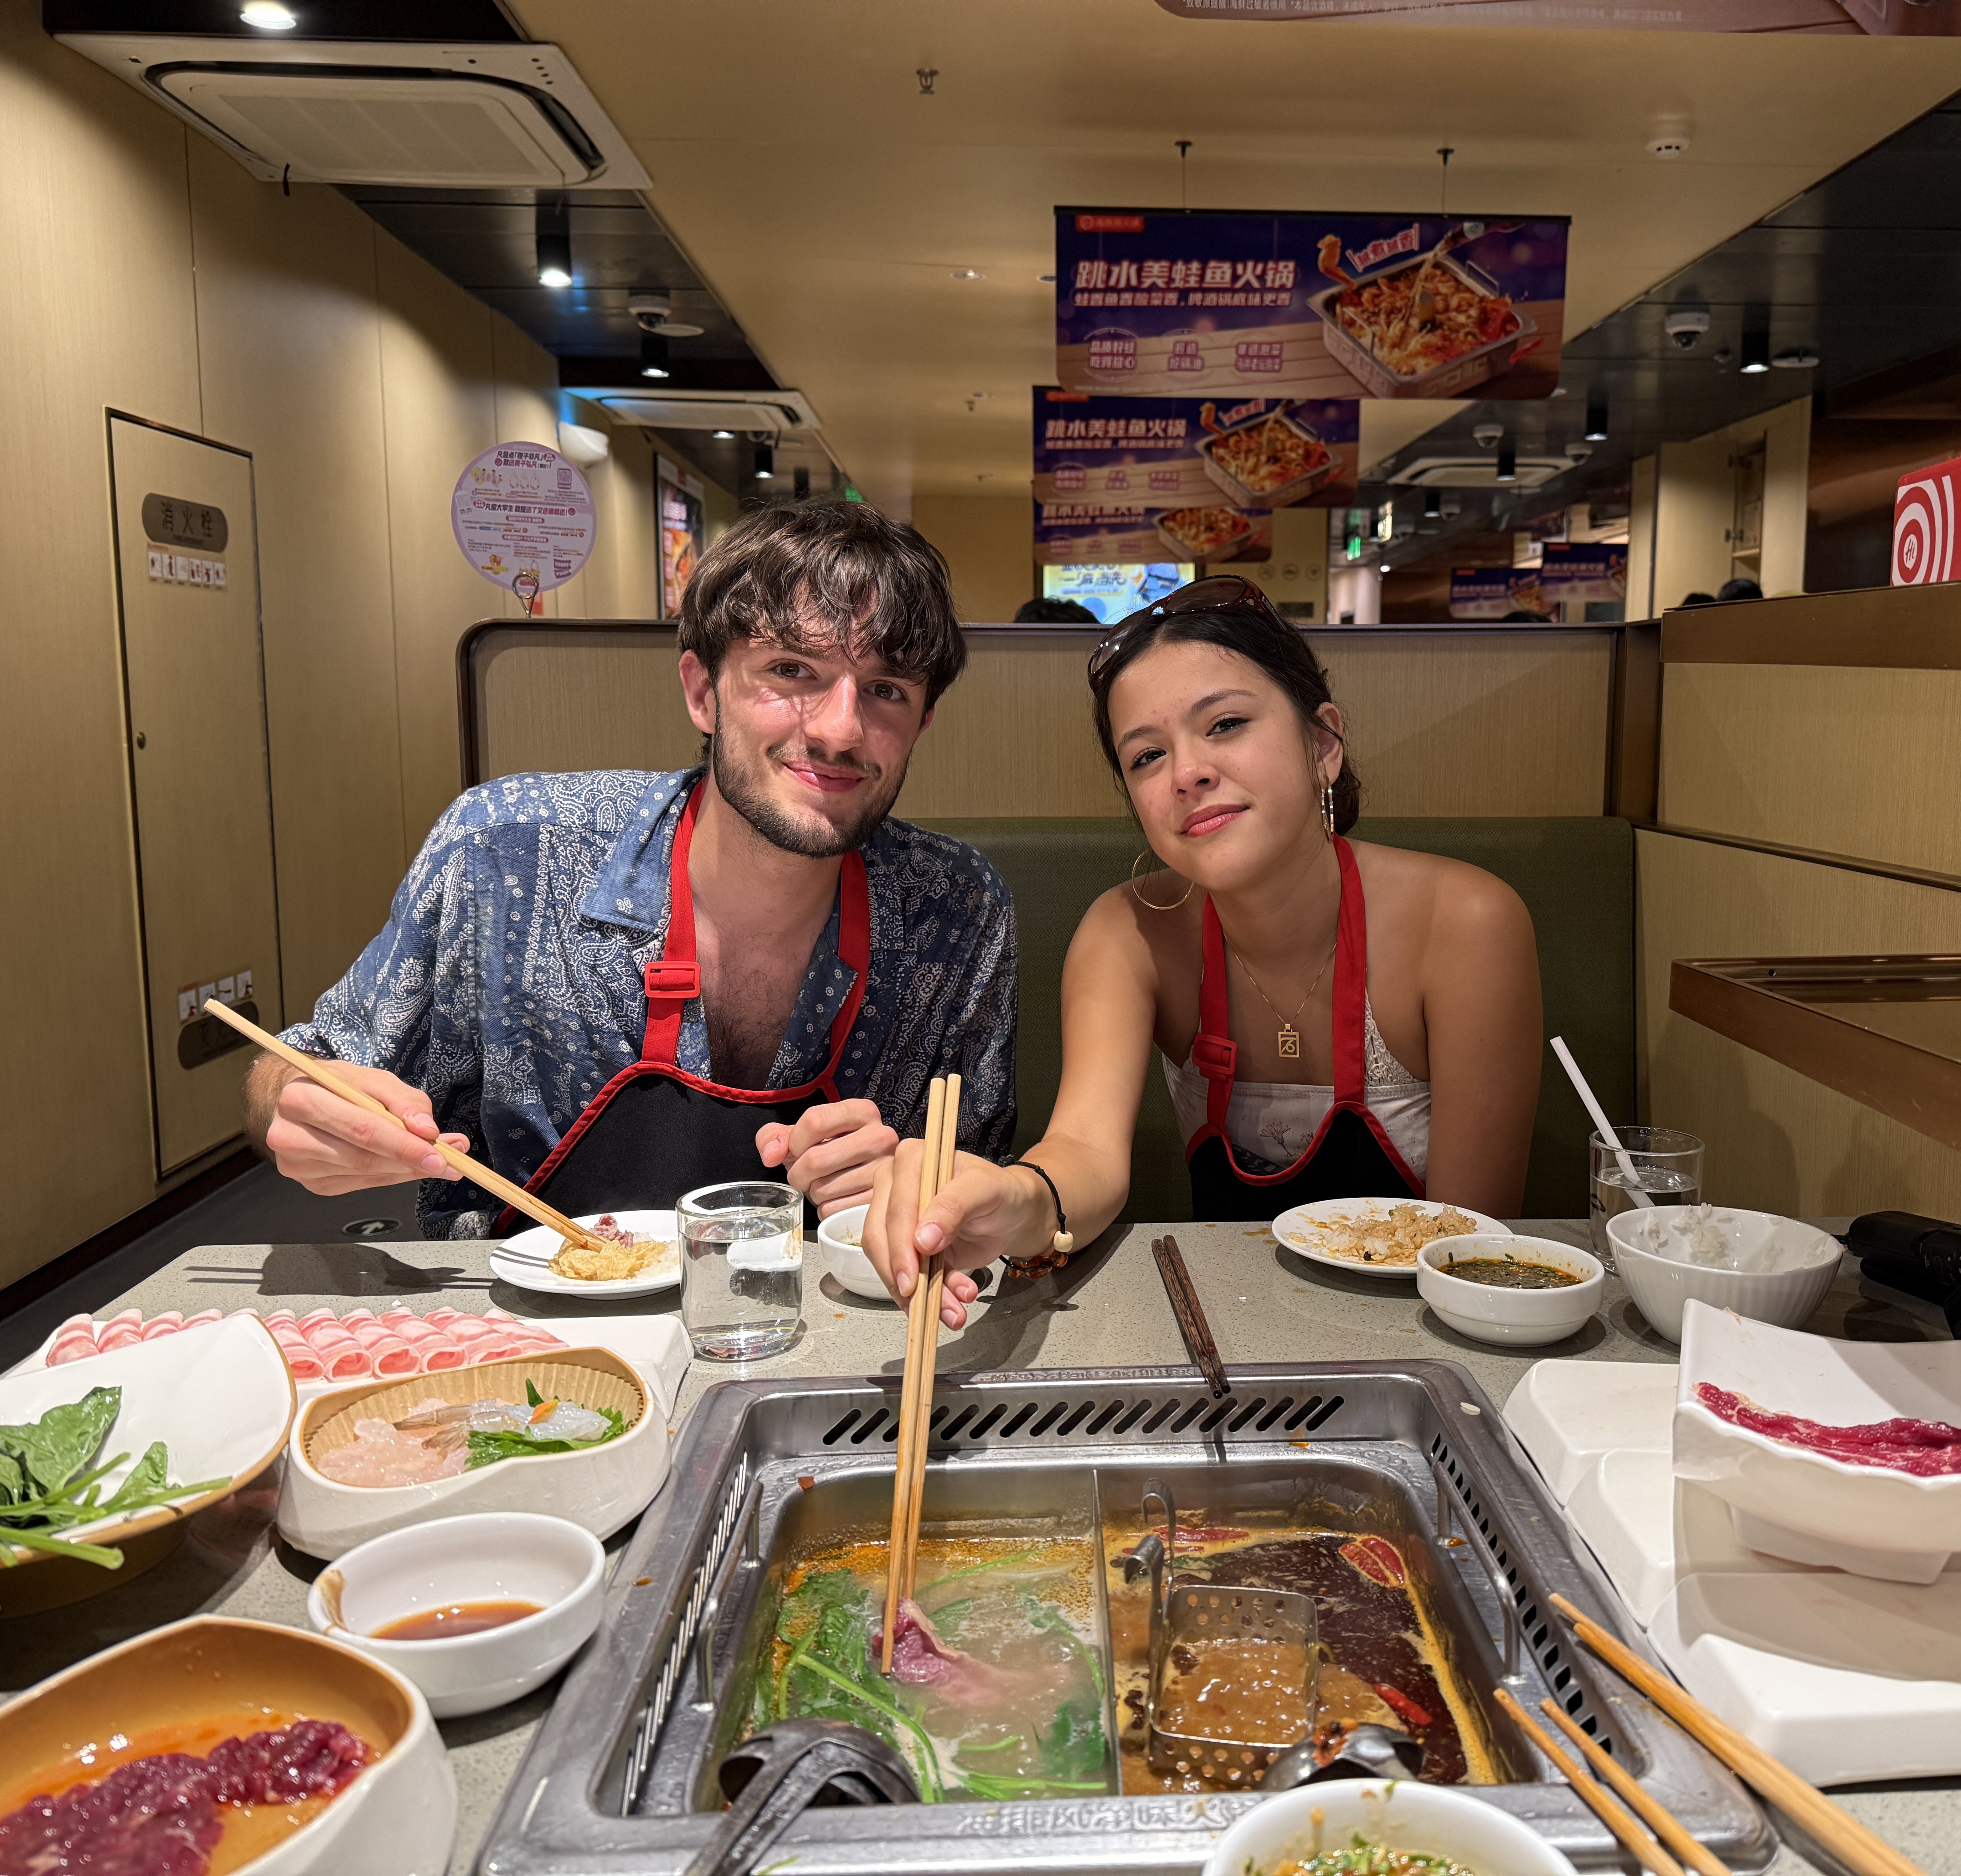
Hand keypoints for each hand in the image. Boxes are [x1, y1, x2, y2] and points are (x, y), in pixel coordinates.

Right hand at [262, 1060, 470, 1193]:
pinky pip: (360, 1184)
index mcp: (301, 1100)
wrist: (296, 1097)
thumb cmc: (336, 1085)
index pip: (362, 1129)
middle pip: (362, 1157)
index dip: (404, 1145)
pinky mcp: (310, 1183)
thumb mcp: (372, 1078)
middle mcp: (290, 1136)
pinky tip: (408, 1167)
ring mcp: (297, 1166)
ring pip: (363, 1174)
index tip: (440, 1153)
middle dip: (412, 1161)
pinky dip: (390, 1176)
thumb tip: (427, 1131)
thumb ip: (404, 1101)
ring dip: (406, 1170)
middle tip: (451, 1160)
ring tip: (439, 1161)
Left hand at [755, 1099, 897, 1216]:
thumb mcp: (800, 1136)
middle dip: (798, 1173)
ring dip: (812, 1192)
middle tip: (805, 1175)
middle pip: (816, 1159)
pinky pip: (833, 1210)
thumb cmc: (828, 1152)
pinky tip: (835, 1198)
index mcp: (862, 1111)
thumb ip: (775, 1136)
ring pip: (823, 1188)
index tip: (797, 1149)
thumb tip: (771, 1154)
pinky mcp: (880, 1200)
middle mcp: (881, 1136)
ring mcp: (884, 1170)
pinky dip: (825, 1208)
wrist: (859, 1177)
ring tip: (824, 1184)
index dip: (794, 1141)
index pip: (815, 1121)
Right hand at [861, 1147, 1054, 1329]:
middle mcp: (895, 1187)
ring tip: (953, 1313)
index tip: (911, 1281)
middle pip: (881, 1239)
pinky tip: (951, 1309)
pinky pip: (906, 1277)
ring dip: (920, 1296)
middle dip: (907, 1279)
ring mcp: (897, 1219)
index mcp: (910, 1160)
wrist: (1013, 1214)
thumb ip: (954, 1206)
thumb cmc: (1000, 1192)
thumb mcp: (985, 1190)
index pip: (896, 1209)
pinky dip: (927, 1298)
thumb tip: (921, 1240)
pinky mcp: (906, 1248)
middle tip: (927, 1307)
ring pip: (890, 1264)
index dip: (900, 1247)